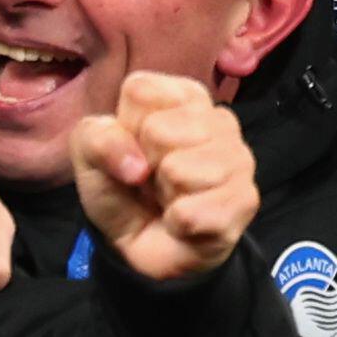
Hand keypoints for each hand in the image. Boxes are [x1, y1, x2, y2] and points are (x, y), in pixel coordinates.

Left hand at [69, 69, 260, 280]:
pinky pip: (192, 212)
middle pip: (158, 131)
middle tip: (155, 179)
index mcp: (183, 95)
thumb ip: (98, 140)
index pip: (140, 92)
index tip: (135, 148)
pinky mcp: (246, 200)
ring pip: (177, 171)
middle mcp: (219, 118)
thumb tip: (137, 167)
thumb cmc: (123, 187)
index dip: (124, 128)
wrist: (143, 244)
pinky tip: (186, 221)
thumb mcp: (90, 155)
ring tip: (171, 197)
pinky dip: (178, 224)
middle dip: (146, 165)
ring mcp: (239, 158)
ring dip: (164, 195)